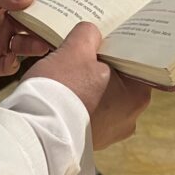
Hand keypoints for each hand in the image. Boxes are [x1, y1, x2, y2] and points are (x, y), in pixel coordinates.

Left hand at [0, 0, 51, 83]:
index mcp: (1, 4)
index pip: (30, 2)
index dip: (46, 3)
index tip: (63, 4)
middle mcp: (4, 24)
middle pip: (34, 26)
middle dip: (46, 27)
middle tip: (58, 29)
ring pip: (27, 46)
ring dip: (35, 45)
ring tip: (40, 44)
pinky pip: (11, 65)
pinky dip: (14, 63)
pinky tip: (9, 57)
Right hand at [23, 22, 150, 149]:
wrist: (35, 132)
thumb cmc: (62, 92)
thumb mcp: (75, 50)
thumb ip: (88, 34)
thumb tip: (90, 33)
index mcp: (138, 94)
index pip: (133, 59)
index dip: (115, 43)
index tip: (100, 35)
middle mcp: (130, 117)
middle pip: (116, 78)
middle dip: (99, 63)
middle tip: (79, 50)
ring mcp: (110, 132)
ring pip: (100, 95)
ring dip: (86, 84)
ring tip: (66, 72)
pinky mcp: (90, 141)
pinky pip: (87, 111)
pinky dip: (77, 101)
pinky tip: (62, 92)